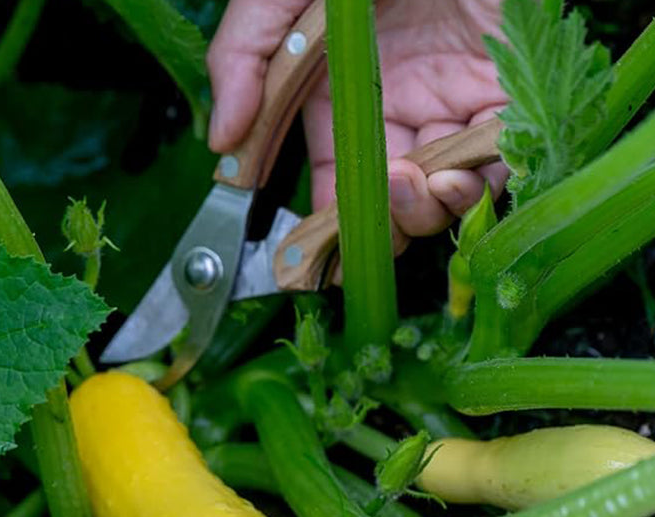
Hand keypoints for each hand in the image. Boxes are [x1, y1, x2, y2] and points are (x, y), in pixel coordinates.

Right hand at [206, 0, 509, 252]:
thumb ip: (244, 56)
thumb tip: (220, 142)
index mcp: (339, 98)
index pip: (331, 182)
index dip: (326, 225)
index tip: (317, 254)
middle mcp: (393, 110)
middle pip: (389, 199)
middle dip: (383, 224)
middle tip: (379, 211)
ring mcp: (448, 105)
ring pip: (440, 193)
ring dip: (426, 211)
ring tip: (417, 184)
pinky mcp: (503, 94)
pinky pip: (496, 163)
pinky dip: (478, 187)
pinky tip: (455, 178)